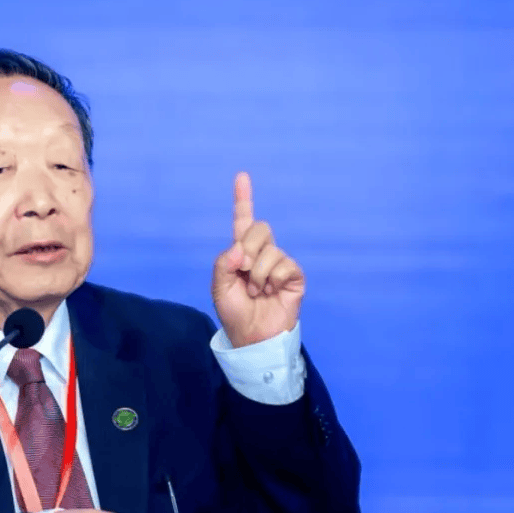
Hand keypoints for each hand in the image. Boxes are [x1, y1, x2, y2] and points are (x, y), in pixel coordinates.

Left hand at [212, 172, 304, 347]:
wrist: (252, 336)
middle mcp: (261, 253)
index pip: (243, 221)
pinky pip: (285, 265)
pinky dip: (273, 280)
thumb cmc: (234, 312)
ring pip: (271, 251)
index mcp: (240, 252)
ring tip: (256, 292)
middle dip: (248, 249)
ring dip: (258, 274)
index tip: (242, 176)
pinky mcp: (294, 275)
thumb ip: (224, 264)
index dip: (243, 198)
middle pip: (260, 229)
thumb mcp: (219, 288)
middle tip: (243, 273)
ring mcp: (279, 263)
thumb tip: (240, 248)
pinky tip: (271, 292)